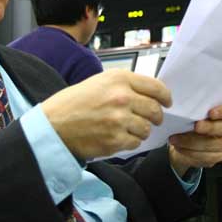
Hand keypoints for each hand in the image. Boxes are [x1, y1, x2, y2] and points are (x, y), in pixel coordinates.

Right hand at [41, 70, 171, 159]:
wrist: (53, 125)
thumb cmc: (73, 103)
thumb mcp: (99, 82)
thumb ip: (125, 85)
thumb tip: (149, 94)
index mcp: (119, 79)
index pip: (156, 87)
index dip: (166, 96)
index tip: (167, 102)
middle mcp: (122, 97)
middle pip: (155, 109)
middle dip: (156, 116)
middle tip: (153, 119)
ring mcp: (119, 119)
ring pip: (147, 128)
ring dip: (142, 130)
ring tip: (128, 128)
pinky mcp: (115, 139)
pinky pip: (136, 142)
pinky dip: (131, 142)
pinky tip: (119, 137)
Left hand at [168, 104, 221, 176]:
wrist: (188, 142)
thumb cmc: (192, 123)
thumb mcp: (193, 115)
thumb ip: (194, 112)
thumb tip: (184, 111)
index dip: (221, 112)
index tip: (211, 113)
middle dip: (208, 127)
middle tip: (196, 126)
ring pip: (212, 144)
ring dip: (192, 142)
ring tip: (176, 139)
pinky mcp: (219, 156)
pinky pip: (206, 156)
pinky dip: (191, 152)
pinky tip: (180, 148)